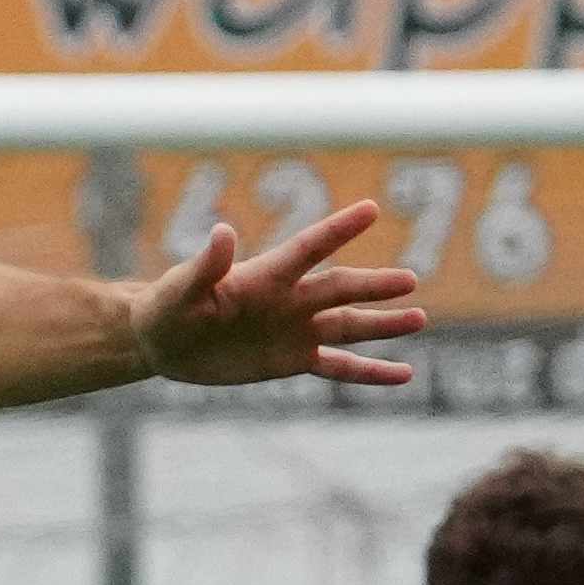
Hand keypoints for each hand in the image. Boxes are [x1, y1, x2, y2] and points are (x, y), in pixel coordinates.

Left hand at [133, 199, 427, 389]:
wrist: (165, 342)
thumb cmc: (167, 307)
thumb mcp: (180, 288)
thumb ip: (205, 265)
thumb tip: (222, 231)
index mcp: (265, 275)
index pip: (309, 248)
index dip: (338, 230)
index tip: (370, 210)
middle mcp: (289, 299)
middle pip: (339, 289)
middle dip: (373, 287)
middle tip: (410, 280)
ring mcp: (295, 330)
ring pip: (348, 326)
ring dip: (382, 324)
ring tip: (419, 318)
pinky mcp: (294, 360)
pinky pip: (340, 367)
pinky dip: (370, 372)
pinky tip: (403, 374)